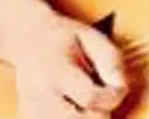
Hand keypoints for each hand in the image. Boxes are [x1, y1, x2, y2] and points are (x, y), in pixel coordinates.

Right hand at [11, 10, 127, 117]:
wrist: (28, 39)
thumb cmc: (64, 38)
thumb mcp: (93, 37)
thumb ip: (112, 61)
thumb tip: (121, 88)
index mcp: (57, 70)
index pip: (90, 97)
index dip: (112, 97)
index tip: (117, 89)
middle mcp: (40, 94)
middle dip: (99, 113)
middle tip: (99, 96)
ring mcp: (32, 110)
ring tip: (83, 100)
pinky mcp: (29, 118)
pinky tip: (72, 106)